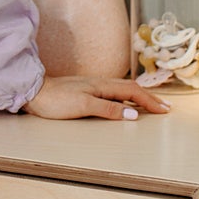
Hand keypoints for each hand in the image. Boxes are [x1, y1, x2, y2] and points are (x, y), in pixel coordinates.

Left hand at [24, 74, 169, 121]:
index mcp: (102, 86)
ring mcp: (93, 87)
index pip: (132, 92)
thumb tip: (133, 114)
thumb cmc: (56, 100)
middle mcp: (100, 84)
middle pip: (131, 88)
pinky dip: (126, 97)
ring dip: (139, 97)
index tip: (164, 110)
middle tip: (165, 107)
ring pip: (123, 90)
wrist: (34, 92)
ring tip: (151, 104)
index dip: (150, 101)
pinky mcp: (86, 91)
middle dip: (149, 97)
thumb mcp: (83, 106)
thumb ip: (108, 109)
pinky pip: (114, 93)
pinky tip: (125, 102)